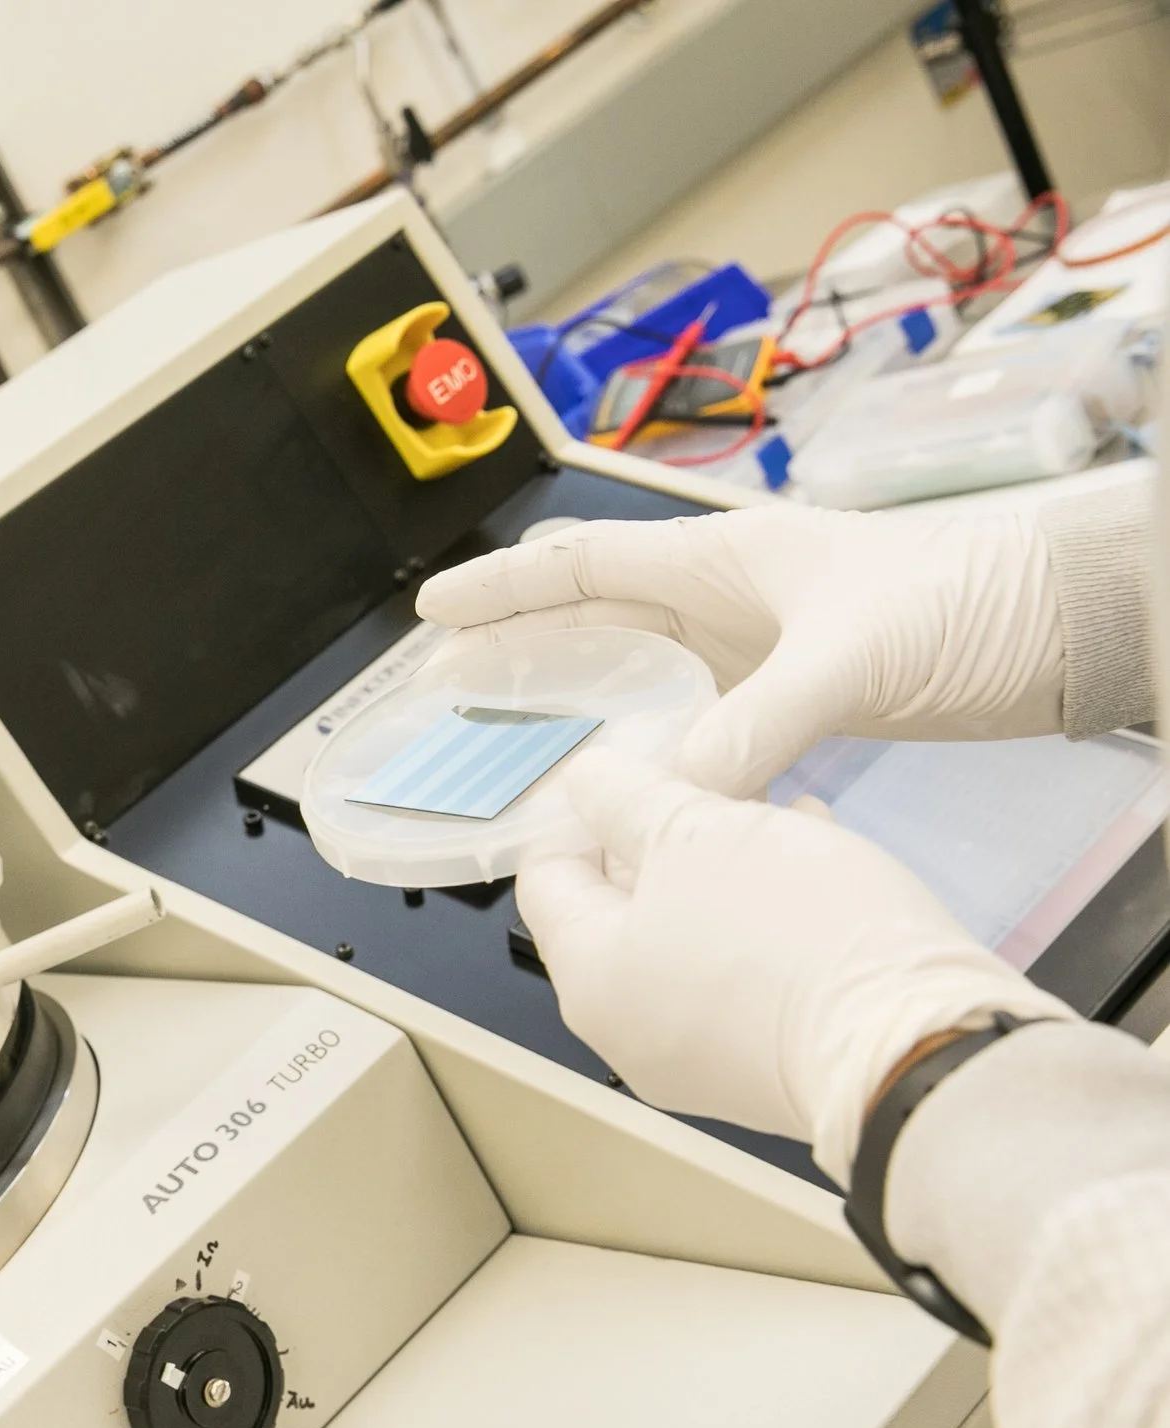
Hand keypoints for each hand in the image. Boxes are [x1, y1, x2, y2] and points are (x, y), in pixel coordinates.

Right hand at [416, 504, 1062, 796]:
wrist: (1067, 626)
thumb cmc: (968, 604)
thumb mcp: (850, 659)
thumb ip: (757, 726)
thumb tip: (676, 794)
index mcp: (725, 560)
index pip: (584, 563)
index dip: (503, 586)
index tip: (433, 611)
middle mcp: (730, 598)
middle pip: (595, 613)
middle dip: (517, 640)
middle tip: (445, 680)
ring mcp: (762, 647)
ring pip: (639, 670)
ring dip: (576, 696)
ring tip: (510, 732)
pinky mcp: (798, 694)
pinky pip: (696, 721)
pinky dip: (651, 750)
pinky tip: (628, 784)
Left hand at [516, 749, 1075, 1181]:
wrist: (919, 1048)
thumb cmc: (793, 932)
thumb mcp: (697, 831)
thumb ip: (628, 799)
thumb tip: (586, 780)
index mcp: (589, 980)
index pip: (547, 879)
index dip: (583, 815)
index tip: (634, 773)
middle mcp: (629, 1034)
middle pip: (620, 914)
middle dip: (664, 841)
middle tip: (715, 789)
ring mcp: (700, 1062)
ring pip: (689, 940)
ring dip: (723, 874)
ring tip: (776, 817)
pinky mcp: (768, 1070)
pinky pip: (743, 980)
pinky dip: (764, 923)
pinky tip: (814, 868)